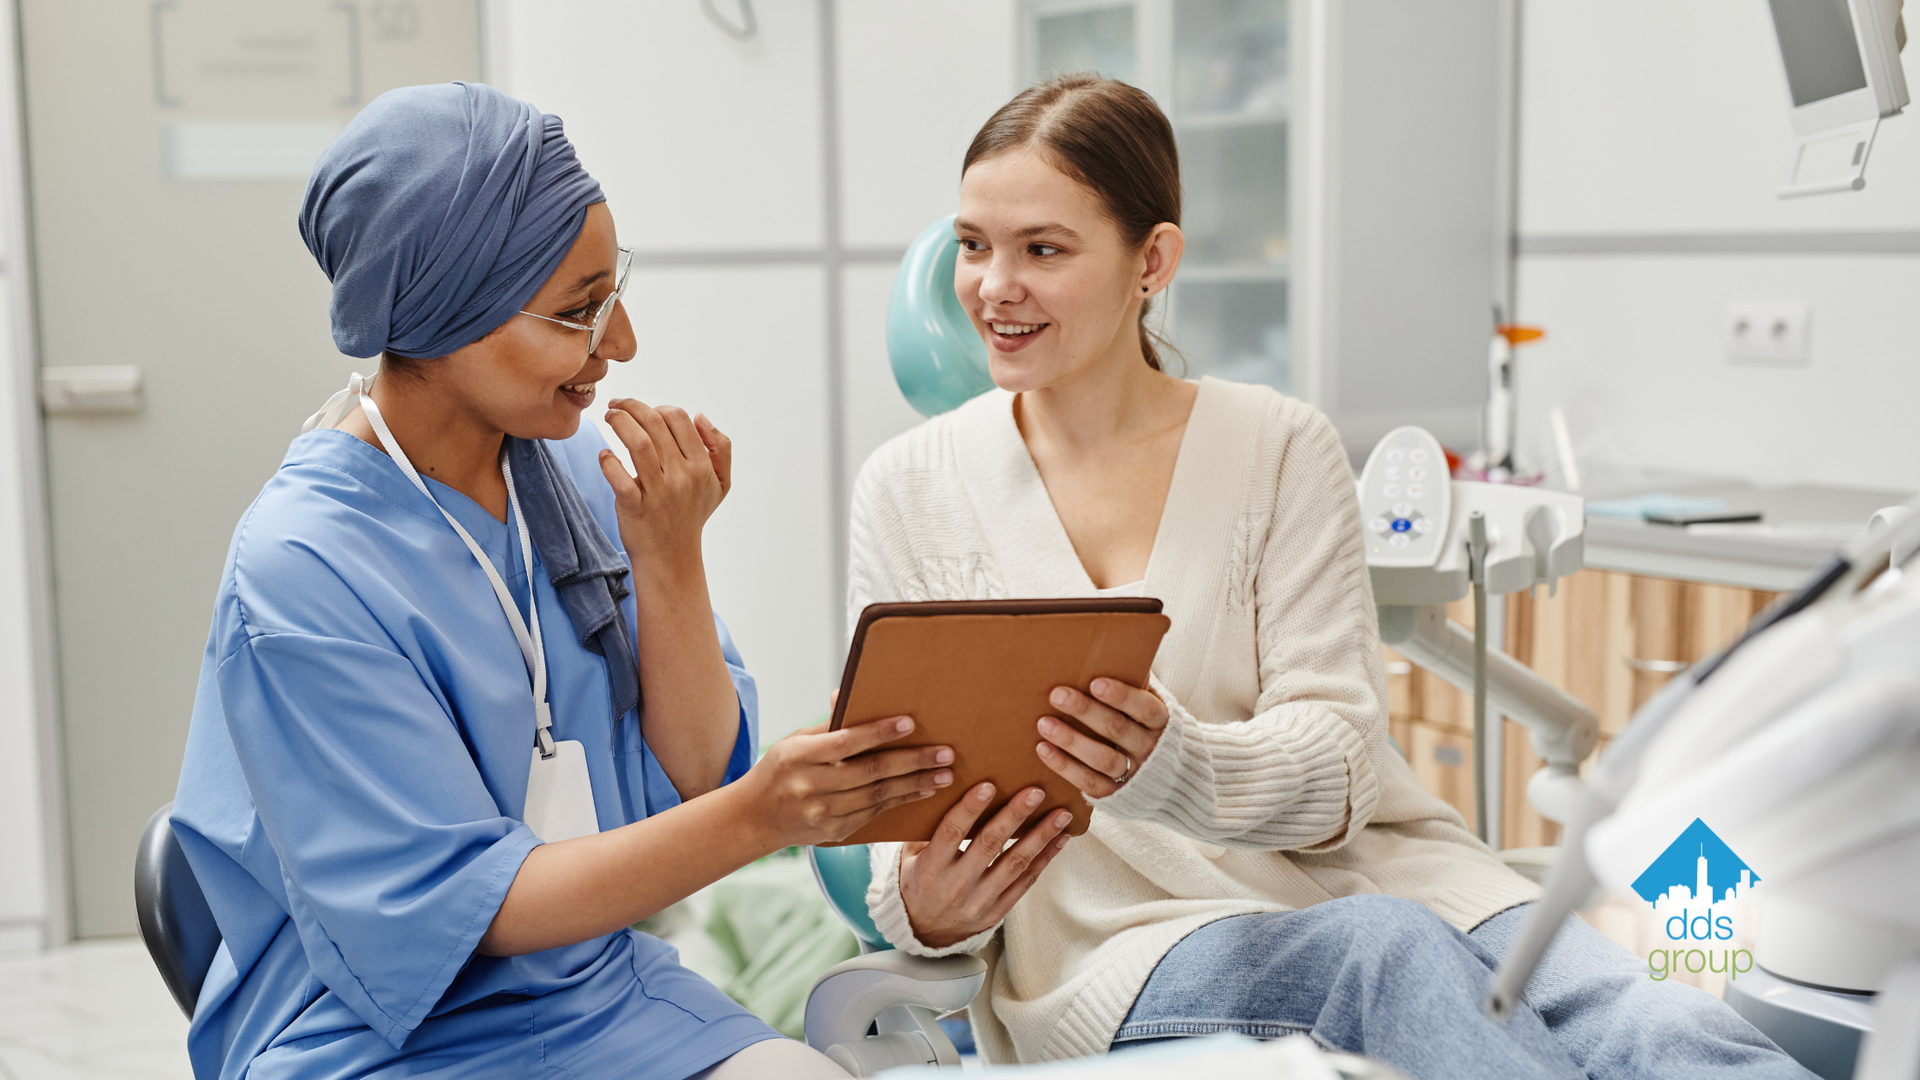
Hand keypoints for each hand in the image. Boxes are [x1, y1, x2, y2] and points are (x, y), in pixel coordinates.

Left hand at [597, 399, 731, 563]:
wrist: (672, 557)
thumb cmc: (692, 515)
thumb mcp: (720, 483)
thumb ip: (720, 447)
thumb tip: (701, 417)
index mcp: (701, 466)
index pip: (678, 418)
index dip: (658, 407)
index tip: (643, 411)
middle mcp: (682, 476)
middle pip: (655, 423)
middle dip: (632, 406)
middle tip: (617, 405)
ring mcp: (658, 492)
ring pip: (637, 442)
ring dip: (619, 421)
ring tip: (610, 417)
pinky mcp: (635, 507)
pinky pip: (619, 477)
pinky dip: (608, 461)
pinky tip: (605, 455)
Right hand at [740, 716, 954, 848]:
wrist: (753, 818)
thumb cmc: (779, 770)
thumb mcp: (795, 743)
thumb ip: (827, 725)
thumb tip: (845, 694)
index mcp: (799, 756)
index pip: (846, 742)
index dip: (879, 732)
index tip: (910, 723)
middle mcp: (810, 787)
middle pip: (870, 773)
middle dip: (912, 762)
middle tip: (945, 753)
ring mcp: (822, 813)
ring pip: (878, 797)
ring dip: (915, 785)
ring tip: (944, 775)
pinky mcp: (834, 832)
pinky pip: (874, 814)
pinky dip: (900, 802)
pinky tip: (922, 791)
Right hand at [899, 782, 1072, 948]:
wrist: (924, 932)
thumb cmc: (918, 882)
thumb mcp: (910, 857)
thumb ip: (925, 829)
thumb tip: (949, 787)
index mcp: (930, 868)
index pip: (951, 833)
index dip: (970, 808)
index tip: (989, 785)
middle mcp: (955, 886)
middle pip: (990, 845)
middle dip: (1015, 815)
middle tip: (1035, 792)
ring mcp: (979, 901)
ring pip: (1015, 864)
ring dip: (1041, 837)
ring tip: (1060, 814)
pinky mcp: (997, 911)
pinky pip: (1025, 882)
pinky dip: (1044, 859)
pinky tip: (1059, 839)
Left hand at [1035, 679, 1169, 798]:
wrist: (1175, 780)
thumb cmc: (1151, 729)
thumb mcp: (1154, 706)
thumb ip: (1140, 684)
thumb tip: (1124, 651)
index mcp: (1162, 723)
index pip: (1145, 708)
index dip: (1121, 696)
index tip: (1095, 683)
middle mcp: (1150, 750)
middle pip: (1117, 730)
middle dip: (1086, 711)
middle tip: (1057, 694)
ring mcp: (1134, 775)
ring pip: (1102, 759)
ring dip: (1071, 741)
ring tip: (1044, 723)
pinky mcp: (1116, 795)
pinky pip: (1090, 782)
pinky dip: (1065, 766)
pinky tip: (1043, 749)